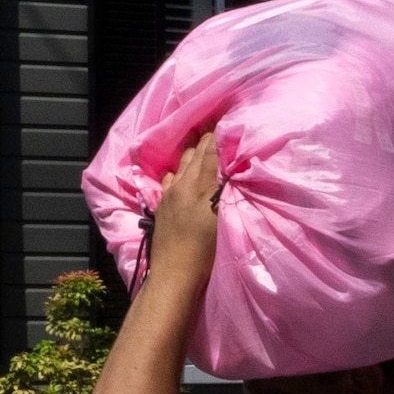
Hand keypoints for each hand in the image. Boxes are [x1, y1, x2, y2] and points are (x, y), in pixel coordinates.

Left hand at [146, 130, 223, 269]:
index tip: (225, 118)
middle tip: (212, 121)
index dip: (218, 134)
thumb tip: (231, 169)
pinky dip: (178, 170)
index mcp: (200, 186)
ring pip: (181, 164)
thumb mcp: (224, 219)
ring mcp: (169, 195)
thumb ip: (226, 191)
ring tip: (197, 136)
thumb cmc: (206, 252)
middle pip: (195, 154)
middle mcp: (182, 185)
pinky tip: (178, 170)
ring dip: (191, 150)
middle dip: (205, 137)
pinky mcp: (162, 207)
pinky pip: (170, 180)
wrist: (174, 275)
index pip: (210, 151)